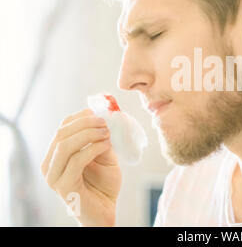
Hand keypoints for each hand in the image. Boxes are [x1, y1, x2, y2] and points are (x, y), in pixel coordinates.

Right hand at [41, 108, 121, 225]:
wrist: (105, 211)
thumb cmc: (104, 184)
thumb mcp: (104, 156)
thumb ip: (101, 139)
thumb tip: (105, 117)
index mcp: (56, 154)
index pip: (63, 127)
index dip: (81, 117)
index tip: (100, 113)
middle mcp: (50, 164)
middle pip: (62, 133)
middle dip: (85, 123)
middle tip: (105, 122)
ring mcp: (54, 177)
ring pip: (65, 145)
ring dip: (88, 134)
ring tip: (107, 133)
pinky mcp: (64, 187)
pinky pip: (76, 161)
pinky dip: (92, 149)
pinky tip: (105, 146)